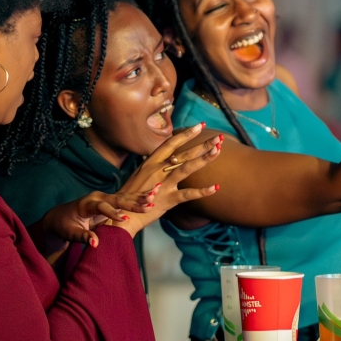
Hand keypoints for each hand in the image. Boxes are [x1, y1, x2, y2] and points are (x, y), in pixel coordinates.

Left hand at [40, 191, 145, 248]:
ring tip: (155, 194)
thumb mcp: (70, 233)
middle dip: (132, 202)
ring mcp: (104, 197)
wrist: (60, 216)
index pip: (101, 207)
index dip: (112, 212)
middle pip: (117, 199)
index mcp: (86, 204)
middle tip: (148, 204)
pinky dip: (139, 197)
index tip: (124, 218)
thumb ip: (83, 237)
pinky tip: (154, 191)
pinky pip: (126, 198)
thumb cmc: (64, 225)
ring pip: (124, 197)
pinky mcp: (110, 201)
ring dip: (140, 197)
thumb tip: (96, 244)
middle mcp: (97, 197)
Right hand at [110, 122, 221, 237]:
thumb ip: (155, 166)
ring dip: (203, 159)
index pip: (171, 143)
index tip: (199, 126)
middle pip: (183, 154)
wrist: (121, 214)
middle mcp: (157, 170)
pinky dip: (202, 191)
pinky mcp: (168, 199)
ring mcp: (163, 184)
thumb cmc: (131, 195)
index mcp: (151, 162)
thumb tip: (167, 158)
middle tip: (219, 137)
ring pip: (187, 168)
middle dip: (202, 144)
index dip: (186, 134)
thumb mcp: (140, 175)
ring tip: (218, 151)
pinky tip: (216, 187)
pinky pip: (188, 194)